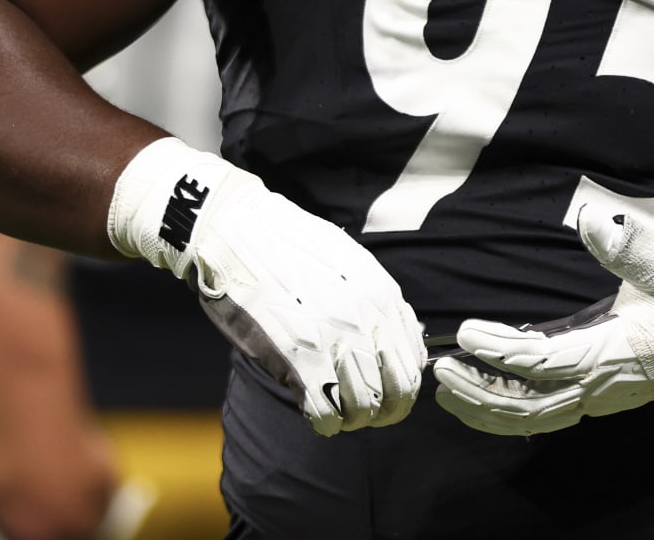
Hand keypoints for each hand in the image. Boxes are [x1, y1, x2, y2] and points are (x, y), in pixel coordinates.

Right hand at [107, 137, 424, 436]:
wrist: (239, 232)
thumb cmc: (290, 245)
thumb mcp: (351, 263)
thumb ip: (379, 302)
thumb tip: (402, 336)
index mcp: (383, 297)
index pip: (415, 363)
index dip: (402, 388)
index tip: (384, 392)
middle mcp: (367, 320)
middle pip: (398, 393)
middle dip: (384, 411)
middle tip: (362, 411)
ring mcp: (333, 340)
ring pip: (364, 407)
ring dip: (351, 417)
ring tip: (335, 409)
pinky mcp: (297, 357)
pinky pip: (325, 412)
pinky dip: (323, 422)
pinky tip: (314, 412)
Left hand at [432, 203, 653, 435]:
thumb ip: (632, 245)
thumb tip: (591, 218)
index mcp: (618, 353)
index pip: (546, 363)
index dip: (501, 353)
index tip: (466, 332)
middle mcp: (605, 384)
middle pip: (530, 407)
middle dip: (481, 393)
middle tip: (440, 370)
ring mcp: (603, 394)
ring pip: (536, 418)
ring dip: (489, 408)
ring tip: (449, 391)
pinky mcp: (601, 391)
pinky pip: (547, 412)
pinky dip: (510, 410)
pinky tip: (484, 395)